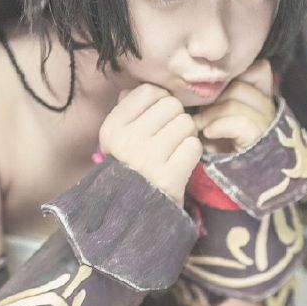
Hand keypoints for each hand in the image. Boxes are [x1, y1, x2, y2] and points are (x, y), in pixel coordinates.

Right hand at [96, 76, 201, 202]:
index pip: (149, 91)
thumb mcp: (117, 140)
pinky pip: (194, 146)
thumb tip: (145, 89)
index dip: (159, 101)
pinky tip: (180, 163)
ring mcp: (148, 159)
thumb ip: (128, 110)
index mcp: (112, 128)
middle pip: (171, 105)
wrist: (132, 216)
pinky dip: (192, 154)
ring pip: (186, 123)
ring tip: (175, 151)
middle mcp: (128, 141)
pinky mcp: (169, 177)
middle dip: (175, 118)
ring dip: (186, 136)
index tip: (157, 118)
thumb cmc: (128, 170)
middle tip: (169, 137)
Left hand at [199, 58, 275, 154]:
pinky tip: (209, 135)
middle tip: (199, 115)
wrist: (238, 189)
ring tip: (201, 127)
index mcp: (264, 102)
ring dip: (212, 114)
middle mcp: (271, 110)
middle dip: (215, 98)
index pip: (260, 70)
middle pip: (240, 84)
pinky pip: (240, 122)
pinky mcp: (262, 141)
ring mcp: (269, 125)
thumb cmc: (226, 152)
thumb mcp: (223, 123)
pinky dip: (219, 126)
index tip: (216, 93)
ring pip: (236, 101)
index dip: (238, 75)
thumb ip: (221, 102)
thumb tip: (203, 84)